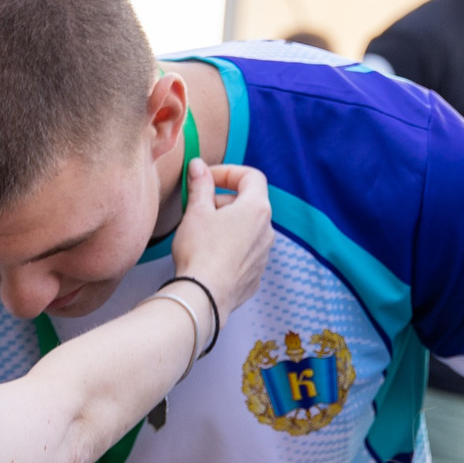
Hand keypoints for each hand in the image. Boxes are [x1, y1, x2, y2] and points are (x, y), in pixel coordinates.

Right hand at [169, 162, 271, 327]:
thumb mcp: (196, 212)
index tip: (206, 179)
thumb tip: (198, 166)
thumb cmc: (200, 251)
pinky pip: (244, 253)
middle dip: (222, 201)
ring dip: (226, 225)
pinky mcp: (256, 275)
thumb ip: (200, 185)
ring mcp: (264, 255)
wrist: (204, 297)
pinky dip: (229, 248)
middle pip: (248, 203)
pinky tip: (208, 257)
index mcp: (257, 209)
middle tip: (196, 209)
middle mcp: (267, 231)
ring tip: (201, 235)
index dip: (228, 172)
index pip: (251, 176)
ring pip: (247, 230)